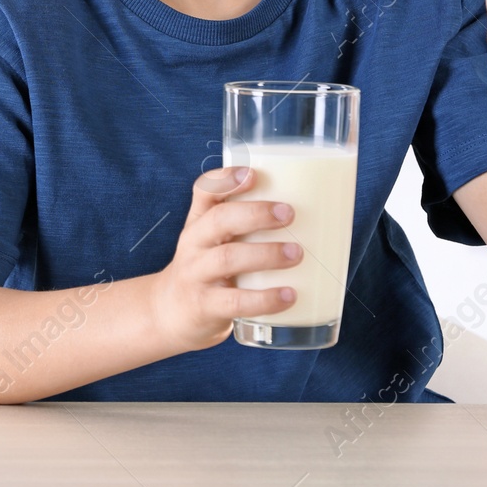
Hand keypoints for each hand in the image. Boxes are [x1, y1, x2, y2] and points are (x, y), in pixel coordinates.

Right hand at [148, 166, 302, 352]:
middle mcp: (194, 243)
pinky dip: (264, 298)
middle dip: (255, 214)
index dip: (226, 179)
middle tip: (289, 213)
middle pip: (218, 220)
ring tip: (296, 253)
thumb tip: (315, 215)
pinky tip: (288, 296)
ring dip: (266, 254)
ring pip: (227, 258)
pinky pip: (235, 301)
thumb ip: (247, 226)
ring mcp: (196, 274)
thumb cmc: (208, 270)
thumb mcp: (214, 241)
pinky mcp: (205, 306)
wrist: (170, 314)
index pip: (205, 191)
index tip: (252, 173)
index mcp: (199, 221)